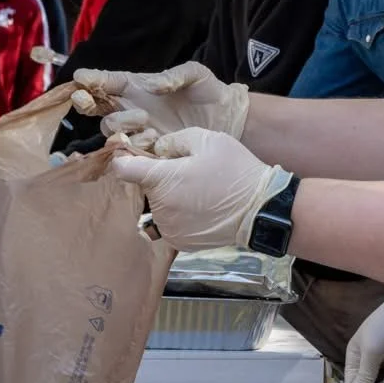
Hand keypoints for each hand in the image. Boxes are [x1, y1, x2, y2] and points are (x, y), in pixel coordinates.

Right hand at [72, 61, 249, 144]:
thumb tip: (150, 85)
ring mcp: (138, 131)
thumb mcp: (196, 74)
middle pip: (98, 109)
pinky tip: (153, 139)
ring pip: (110, 131)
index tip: (80, 79)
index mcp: (136, 86)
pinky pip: (127, 151)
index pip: (106, 82)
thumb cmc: (208, 91)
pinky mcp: (148, 150)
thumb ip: (175, 75)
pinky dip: (134, 146)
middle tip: (101, 100)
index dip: (90, 80)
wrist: (226, 119)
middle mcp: (132, 108)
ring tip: (146, 120)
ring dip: (121, 126)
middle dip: (92, 104)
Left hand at [105, 128, 289, 250]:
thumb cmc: (236, 171)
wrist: (260, 210)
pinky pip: (170, 224)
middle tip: (188, 172)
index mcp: (160, 179)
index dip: (126, 159)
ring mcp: (169, 228)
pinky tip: (201, 209)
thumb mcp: (208, 140)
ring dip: (169, 199)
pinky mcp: (180, 243)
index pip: (123, 169)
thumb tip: (158, 149)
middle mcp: (159, 207)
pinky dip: (180, 216)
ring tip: (198, 192)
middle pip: (145, 187)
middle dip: (159, 178)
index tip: (135, 156)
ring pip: (158, 206)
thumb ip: (174, 140)